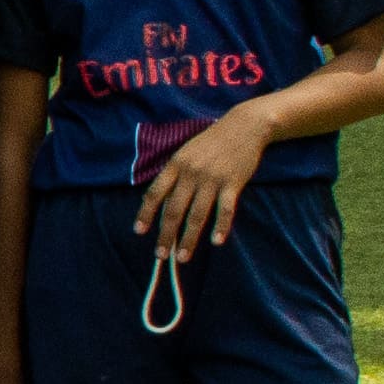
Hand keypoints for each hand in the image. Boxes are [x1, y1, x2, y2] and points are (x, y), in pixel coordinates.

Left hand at [139, 108, 274, 256]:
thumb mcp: (186, 152)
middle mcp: (190, 174)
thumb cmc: (212, 142)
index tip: (139, 231)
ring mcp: (212, 179)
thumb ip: (174, 174)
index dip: (145, 213)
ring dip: (189, 238)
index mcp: (175, 165)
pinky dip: (221, 226)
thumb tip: (161, 201)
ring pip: (197, 214)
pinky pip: (225, 209)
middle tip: (160, 255)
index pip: (154, 193)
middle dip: (166, 235)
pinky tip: (216, 241)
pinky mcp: (232, 183)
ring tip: (183, 257)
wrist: (244, 126)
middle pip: (174, 210)